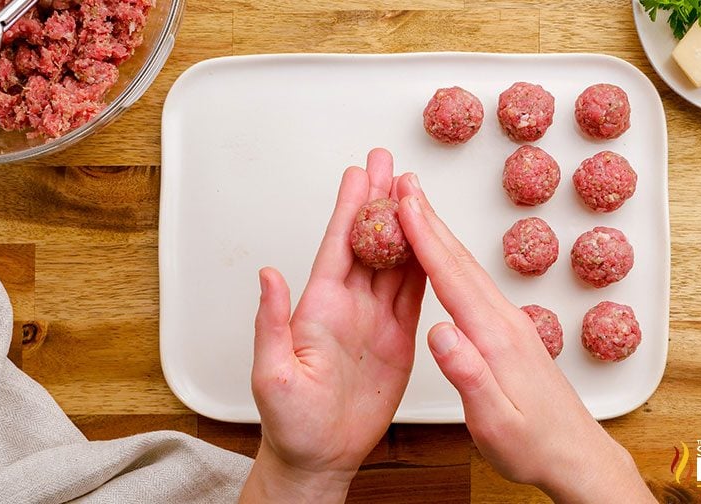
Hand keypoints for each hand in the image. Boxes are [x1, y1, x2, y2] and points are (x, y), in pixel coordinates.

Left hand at [239, 149, 425, 502]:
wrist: (319, 455)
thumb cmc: (290, 421)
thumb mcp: (272, 372)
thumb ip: (271, 322)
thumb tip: (268, 275)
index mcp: (319, 306)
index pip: (339, 245)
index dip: (351, 207)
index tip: (360, 173)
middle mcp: (348, 305)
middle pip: (370, 241)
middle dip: (381, 200)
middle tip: (390, 163)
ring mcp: (374, 319)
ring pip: (395, 261)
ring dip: (406, 226)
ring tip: (415, 192)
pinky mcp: (397, 338)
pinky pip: (414, 294)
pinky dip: (425, 265)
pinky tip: (432, 243)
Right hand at [394, 174, 655, 503]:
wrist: (575, 454)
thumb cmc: (534, 444)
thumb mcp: (495, 421)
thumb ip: (468, 374)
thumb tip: (440, 331)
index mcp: (496, 338)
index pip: (451, 278)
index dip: (424, 238)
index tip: (403, 205)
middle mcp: (506, 322)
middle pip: (460, 262)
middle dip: (430, 220)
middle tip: (406, 186)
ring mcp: (512, 324)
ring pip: (469, 269)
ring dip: (441, 235)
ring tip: (419, 210)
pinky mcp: (513, 332)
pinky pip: (476, 284)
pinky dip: (453, 261)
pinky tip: (445, 260)